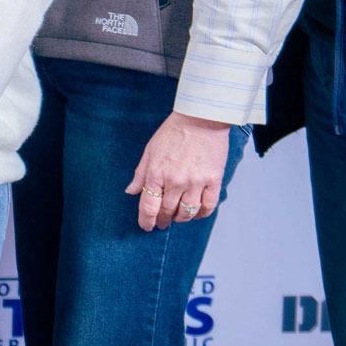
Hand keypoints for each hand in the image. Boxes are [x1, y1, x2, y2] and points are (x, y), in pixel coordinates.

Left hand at [125, 112, 233, 229]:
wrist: (201, 120)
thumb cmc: (174, 132)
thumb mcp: (150, 151)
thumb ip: (141, 173)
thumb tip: (131, 191)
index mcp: (156, 173)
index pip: (148, 206)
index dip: (146, 220)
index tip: (147, 226)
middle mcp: (175, 181)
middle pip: (167, 211)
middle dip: (163, 220)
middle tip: (162, 223)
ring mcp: (196, 182)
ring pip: (187, 212)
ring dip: (181, 218)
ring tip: (178, 217)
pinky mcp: (213, 180)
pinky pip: (208, 206)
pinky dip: (202, 213)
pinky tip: (197, 213)